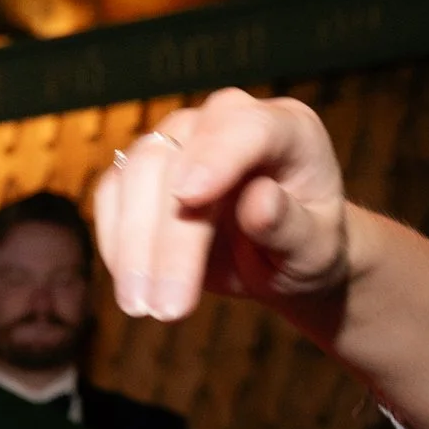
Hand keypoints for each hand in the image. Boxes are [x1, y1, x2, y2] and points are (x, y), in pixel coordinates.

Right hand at [92, 91, 347, 325]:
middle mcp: (225, 121)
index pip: (244, 128)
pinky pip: (112, 194)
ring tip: (142, 307)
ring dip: (133, 245)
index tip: (189, 198)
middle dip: (167, 237)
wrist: (282, 258)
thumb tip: (259, 201)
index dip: (216, 158)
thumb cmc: (308, 248)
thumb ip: (291, 226)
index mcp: (284, 128)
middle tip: (169, 308)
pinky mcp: (145, 169)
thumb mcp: (315, 249)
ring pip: (134, 174)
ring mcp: (180, 139)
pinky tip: (132, 286)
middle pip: (175, 159)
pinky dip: (116, 242)